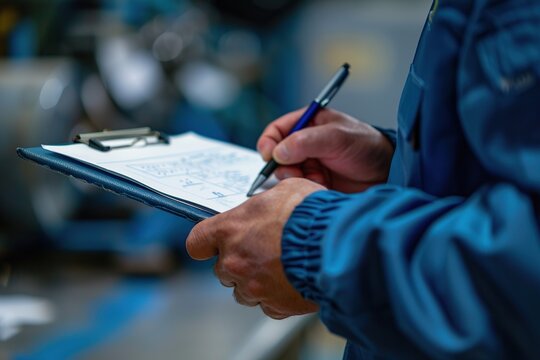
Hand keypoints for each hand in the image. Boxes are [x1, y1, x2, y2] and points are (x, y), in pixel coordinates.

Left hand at [186, 178, 323, 318]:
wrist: (337, 244)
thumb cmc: (310, 214)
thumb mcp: (284, 191)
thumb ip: (264, 203)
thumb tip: (265, 206)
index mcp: (230, 230)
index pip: (197, 243)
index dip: (206, 244)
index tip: (214, 243)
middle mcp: (235, 262)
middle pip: (222, 269)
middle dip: (238, 262)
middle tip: (262, 250)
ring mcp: (253, 287)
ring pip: (243, 291)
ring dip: (255, 281)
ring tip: (279, 267)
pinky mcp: (275, 306)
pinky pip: (267, 305)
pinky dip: (276, 297)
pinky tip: (291, 281)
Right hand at [257, 108, 393, 192]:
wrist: (387, 174)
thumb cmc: (367, 147)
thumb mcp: (338, 137)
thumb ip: (306, 142)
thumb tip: (278, 152)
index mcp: (308, 124)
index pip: (277, 130)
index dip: (269, 142)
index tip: (270, 156)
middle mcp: (305, 143)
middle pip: (276, 155)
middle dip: (282, 165)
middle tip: (294, 174)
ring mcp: (309, 164)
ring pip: (285, 173)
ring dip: (295, 178)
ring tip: (314, 180)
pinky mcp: (314, 182)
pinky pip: (297, 187)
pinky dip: (304, 188)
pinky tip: (320, 188)